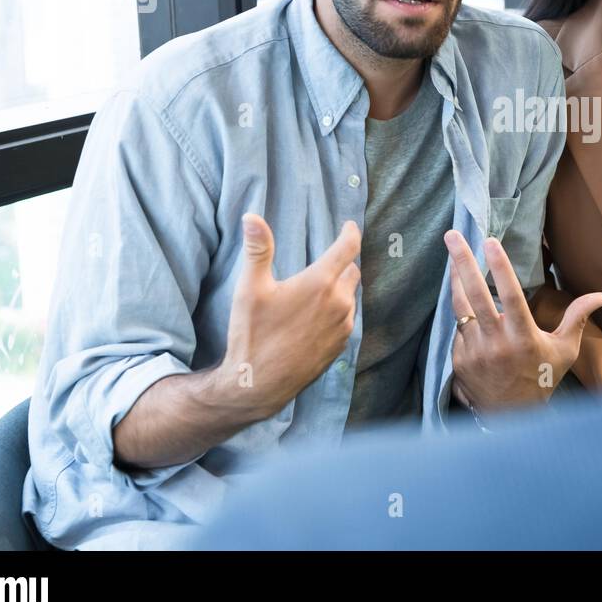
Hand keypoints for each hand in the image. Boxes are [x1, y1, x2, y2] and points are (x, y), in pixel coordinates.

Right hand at [218, 214, 360, 418]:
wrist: (259, 384)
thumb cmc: (252, 334)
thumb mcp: (250, 288)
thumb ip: (257, 250)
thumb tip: (252, 217)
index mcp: (321, 283)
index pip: (348, 247)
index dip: (351, 232)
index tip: (349, 225)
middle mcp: (339, 303)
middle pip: (352, 271)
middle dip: (342, 263)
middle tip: (326, 261)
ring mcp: (343, 327)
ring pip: (349, 297)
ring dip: (339, 289)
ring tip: (317, 291)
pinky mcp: (340, 346)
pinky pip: (346, 320)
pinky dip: (336, 311)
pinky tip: (316, 317)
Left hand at [445, 230, 601, 411]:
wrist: (512, 420)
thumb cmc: (541, 379)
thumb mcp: (565, 351)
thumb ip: (578, 318)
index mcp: (524, 339)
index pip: (511, 297)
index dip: (500, 268)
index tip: (489, 242)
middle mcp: (497, 344)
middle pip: (475, 296)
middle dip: (463, 262)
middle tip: (452, 235)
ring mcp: (475, 352)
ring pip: (460, 308)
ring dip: (455, 280)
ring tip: (452, 255)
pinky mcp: (459, 360)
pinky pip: (459, 329)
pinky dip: (462, 312)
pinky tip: (463, 296)